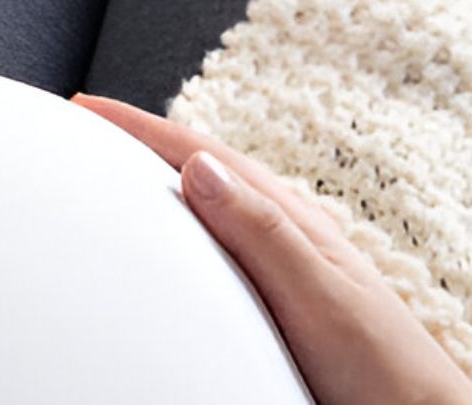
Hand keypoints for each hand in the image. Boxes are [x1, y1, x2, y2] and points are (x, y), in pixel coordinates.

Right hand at [72, 95, 471, 404]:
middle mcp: (289, 230)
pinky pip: (223, 236)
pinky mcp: (287, 293)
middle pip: (206, 164)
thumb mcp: (317, 294)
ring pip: (216, 196)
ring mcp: (289, 259)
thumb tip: (199, 167)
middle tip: (91, 121)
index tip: (88, 105)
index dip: (142, 126)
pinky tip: (183, 231)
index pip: (203, 155)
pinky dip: (190, 217)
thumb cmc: (383, 366)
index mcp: (291, 219)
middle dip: (146, 137)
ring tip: (123, 161)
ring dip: (168, 172)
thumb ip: (262, 231)